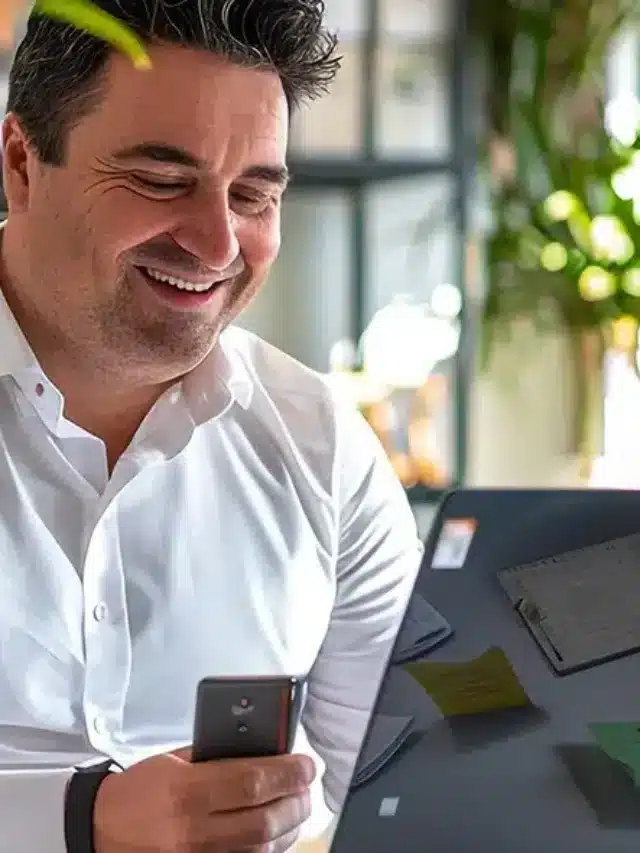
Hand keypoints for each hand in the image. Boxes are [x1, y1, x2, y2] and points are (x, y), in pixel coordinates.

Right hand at [93, 746, 315, 851]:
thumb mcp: (173, 759)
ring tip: (297, 807)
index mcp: (185, 791)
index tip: (307, 764)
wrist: (99, 829)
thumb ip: (217, 756)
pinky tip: (277, 835)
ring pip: (261, 850)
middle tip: (307, 785)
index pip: (251, 782)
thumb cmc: (138, 790)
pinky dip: (268, 850)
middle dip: (296, 801)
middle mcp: (192, 830)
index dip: (288, 773)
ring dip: (289, 828)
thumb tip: (263, 750)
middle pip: (264, 821)